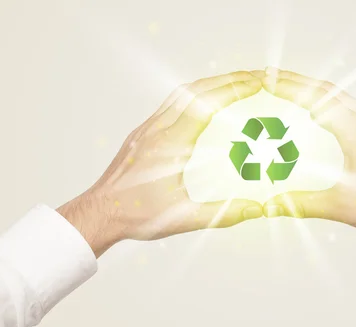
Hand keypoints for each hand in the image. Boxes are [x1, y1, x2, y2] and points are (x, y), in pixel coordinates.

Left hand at [58, 71, 264, 256]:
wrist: (99, 213)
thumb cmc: (136, 216)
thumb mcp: (183, 218)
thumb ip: (222, 214)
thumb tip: (256, 209)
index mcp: (169, 146)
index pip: (205, 106)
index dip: (233, 90)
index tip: (255, 84)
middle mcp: (157, 130)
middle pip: (195, 91)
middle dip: (228, 80)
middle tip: (254, 78)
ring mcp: (148, 128)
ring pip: (182, 93)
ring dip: (211, 84)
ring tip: (235, 83)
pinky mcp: (143, 132)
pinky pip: (171, 103)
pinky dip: (194, 95)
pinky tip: (205, 103)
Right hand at [261, 68, 355, 250]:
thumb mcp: (340, 205)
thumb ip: (301, 203)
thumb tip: (270, 205)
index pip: (315, 98)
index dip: (287, 86)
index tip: (266, 79)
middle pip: (326, 91)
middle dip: (295, 82)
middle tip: (270, 78)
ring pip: (340, 97)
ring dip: (313, 91)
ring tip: (289, 89)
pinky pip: (351, 108)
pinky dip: (329, 104)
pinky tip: (320, 115)